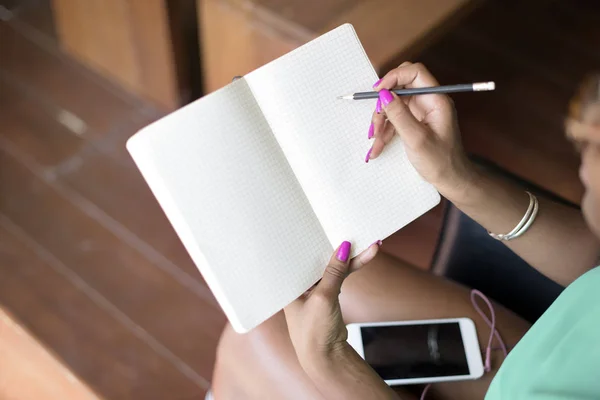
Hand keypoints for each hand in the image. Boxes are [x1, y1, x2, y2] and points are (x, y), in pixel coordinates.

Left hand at [284, 241, 378, 368]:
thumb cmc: (314, 332)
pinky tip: (366, 256)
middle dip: (337, 246)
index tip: (327, 225)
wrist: (326, 358)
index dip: (314, 239)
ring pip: (333, 266)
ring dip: (351, 257)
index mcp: (290, 282)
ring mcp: (315, 288)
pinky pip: (341, 276)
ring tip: (370, 244)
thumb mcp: (323, 298)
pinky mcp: (329, 294)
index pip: (301, 254)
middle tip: (353, 229)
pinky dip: (353, 268)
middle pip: (319, 258)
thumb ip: (333, 272)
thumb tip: (342, 247)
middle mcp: (300, 283)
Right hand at [369, 62, 477, 201]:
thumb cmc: (441, 161)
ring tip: (376, 141)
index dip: (393, 77)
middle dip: (383, 103)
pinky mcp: (414, 122)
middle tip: (376, 121)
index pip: (414, 73)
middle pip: (399, 88)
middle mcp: (429, 101)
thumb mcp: (416, 139)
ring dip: (381, 121)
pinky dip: (385, 131)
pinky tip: (378, 147)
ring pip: (393, 104)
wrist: (451, 180)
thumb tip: (383, 95)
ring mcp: (421, 112)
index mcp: (436, 99)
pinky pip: (394, 119)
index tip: (377, 92)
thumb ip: (399, 114)